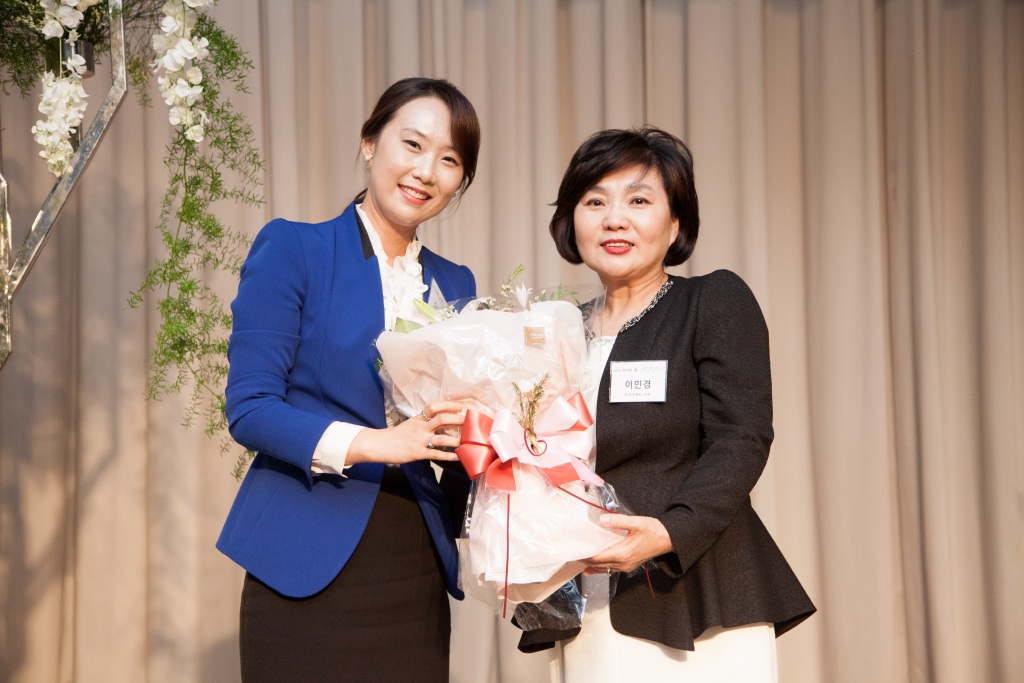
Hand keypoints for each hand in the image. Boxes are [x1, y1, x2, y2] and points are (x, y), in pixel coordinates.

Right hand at [347, 400, 465, 464]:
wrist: (379, 445)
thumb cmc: (396, 436)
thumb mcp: (411, 425)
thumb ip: (425, 423)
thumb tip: (444, 424)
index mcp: (418, 418)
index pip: (434, 407)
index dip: (448, 404)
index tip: (461, 404)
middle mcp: (420, 427)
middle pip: (441, 419)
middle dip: (457, 419)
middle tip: (470, 420)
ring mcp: (419, 440)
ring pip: (441, 438)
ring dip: (456, 440)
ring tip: (468, 441)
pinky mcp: (417, 453)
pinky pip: (436, 454)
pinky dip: (449, 456)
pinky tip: (459, 457)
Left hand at [582, 514, 672, 573]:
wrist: (669, 539)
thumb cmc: (654, 531)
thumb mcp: (637, 523)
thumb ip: (618, 521)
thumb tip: (601, 520)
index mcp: (622, 554)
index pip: (598, 557)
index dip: (585, 555)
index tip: (573, 551)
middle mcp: (622, 564)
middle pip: (598, 564)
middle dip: (585, 560)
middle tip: (571, 554)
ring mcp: (626, 566)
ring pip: (604, 568)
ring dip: (592, 564)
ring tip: (579, 559)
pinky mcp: (629, 565)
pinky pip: (611, 568)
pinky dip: (601, 567)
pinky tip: (593, 566)